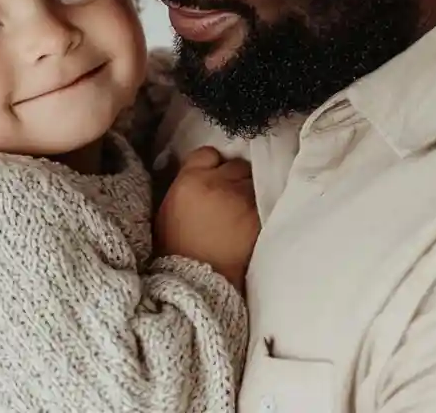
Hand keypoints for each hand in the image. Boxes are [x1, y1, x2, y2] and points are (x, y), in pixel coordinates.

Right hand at [154, 147, 260, 291]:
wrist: (197, 282)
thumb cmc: (178, 250)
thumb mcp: (169, 210)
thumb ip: (186, 185)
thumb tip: (201, 174)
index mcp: (189, 180)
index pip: (208, 153)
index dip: (214, 164)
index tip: (216, 177)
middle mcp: (217, 183)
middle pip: (237, 165)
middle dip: (236, 179)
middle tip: (233, 197)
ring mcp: (241, 199)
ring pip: (254, 182)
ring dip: (251, 193)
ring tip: (244, 212)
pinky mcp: (259, 216)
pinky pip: (266, 202)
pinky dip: (261, 210)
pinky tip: (253, 222)